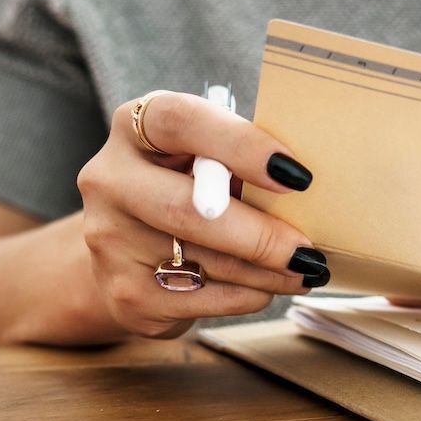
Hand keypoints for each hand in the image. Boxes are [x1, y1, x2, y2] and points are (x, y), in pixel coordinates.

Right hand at [76, 91, 326, 339]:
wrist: (124, 251)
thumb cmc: (184, 187)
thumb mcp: (201, 157)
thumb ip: (236, 161)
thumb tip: (304, 190)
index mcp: (134, 127)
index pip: (181, 121)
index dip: (241, 145)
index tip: (296, 174)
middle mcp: (110, 180)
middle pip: (188, 209)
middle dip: (261, 235)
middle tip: (310, 251)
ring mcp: (111, 241)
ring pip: (206, 262)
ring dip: (269, 272)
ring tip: (307, 269)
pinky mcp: (125, 294)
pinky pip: (205, 298)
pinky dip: (250, 295)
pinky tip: (271, 287)